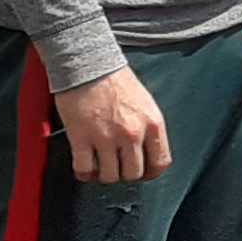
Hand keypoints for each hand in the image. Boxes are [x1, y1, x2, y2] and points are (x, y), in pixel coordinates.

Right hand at [51, 64, 169, 185]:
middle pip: (133, 174)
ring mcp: (106, 137)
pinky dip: (85, 174)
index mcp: (152, 123)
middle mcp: (132, 133)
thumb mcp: (145, 103)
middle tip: (117, 166)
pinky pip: (84, 170)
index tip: (142, 173)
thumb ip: (149, 128)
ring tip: (100, 166)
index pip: (160, 163)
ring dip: (105, 175)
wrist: (88, 63)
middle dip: (125, 174)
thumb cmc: (116, 80)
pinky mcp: (81, 138)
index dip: (150, 173)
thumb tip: (148, 152)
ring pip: (110, 176)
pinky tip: (85, 166)